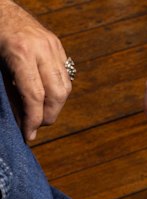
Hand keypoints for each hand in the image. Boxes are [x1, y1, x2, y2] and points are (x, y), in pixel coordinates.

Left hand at [0, 0, 71, 139]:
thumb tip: (22, 121)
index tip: (28, 134)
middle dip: (48, 116)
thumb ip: (11, 94)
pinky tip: (45, 95)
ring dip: (55, 106)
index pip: (35, 97)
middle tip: (36, 125)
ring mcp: (52, 45)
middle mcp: (41, 49)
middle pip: (56, 95)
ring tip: (41, 112)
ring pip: (65, 87)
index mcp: (21, 53)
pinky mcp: (57, 45)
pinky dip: (57, 90)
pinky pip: (65, 75)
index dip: (33, 120)